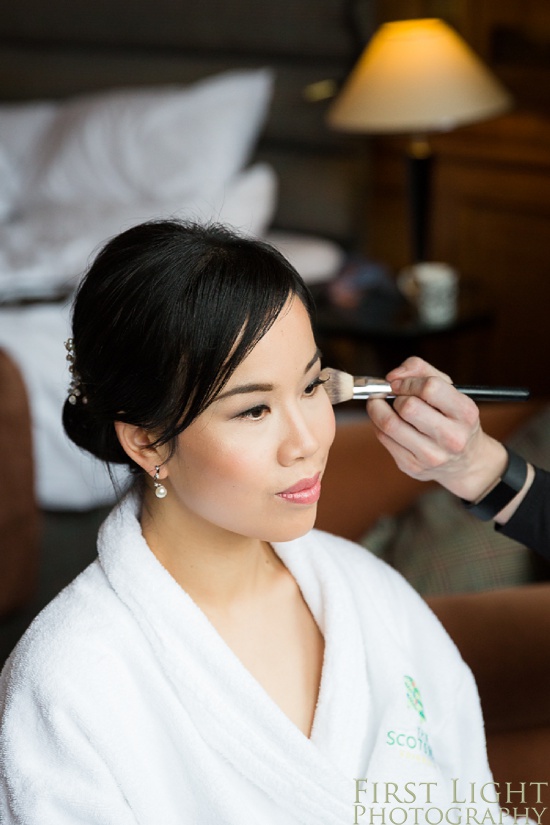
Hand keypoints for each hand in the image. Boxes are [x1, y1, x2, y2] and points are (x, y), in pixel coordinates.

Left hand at [366, 357, 507, 500]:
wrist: (465, 462)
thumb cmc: (453, 418)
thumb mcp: (449, 389)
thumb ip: (421, 370)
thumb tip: (392, 377)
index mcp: (465, 413)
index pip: (430, 387)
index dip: (408, 382)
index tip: (399, 383)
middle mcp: (452, 437)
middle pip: (408, 407)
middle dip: (394, 396)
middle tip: (392, 394)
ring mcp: (432, 456)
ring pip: (390, 424)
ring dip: (377, 408)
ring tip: (379, 403)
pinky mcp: (412, 466)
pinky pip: (383, 438)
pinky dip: (378, 424)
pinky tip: (386, 421)